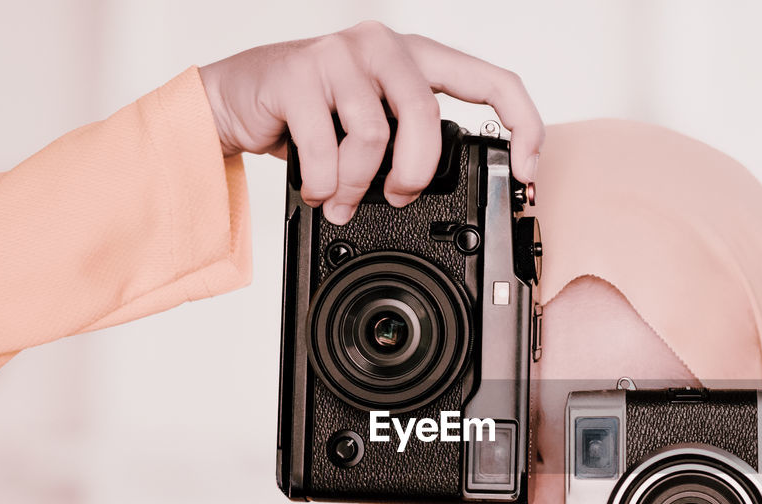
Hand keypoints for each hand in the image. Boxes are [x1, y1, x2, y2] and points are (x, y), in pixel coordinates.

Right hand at [197, 21, 544, 224]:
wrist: (234, 100)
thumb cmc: (312, 114)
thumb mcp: (373, 124)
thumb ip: (409, 143)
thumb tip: (441, 192)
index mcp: (416, 57)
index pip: (492, 80)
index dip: (522, 126)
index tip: (527, 170)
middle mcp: (383, 46)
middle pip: (427, 117)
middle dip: (415, 174)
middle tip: (398, 197)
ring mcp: (339, 54)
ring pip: (373, 136)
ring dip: (357, 185)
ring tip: (342, 198)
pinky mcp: (297, 73)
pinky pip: (326, 147)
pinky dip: (324, 184)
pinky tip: (316, 189)